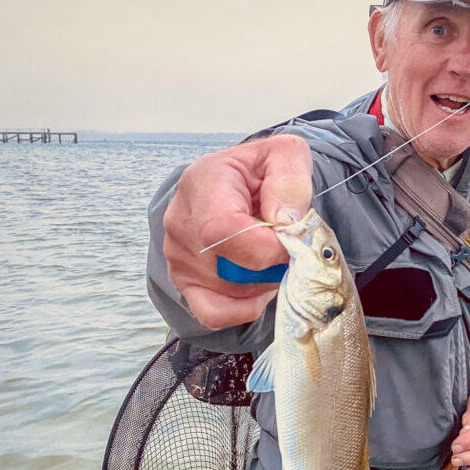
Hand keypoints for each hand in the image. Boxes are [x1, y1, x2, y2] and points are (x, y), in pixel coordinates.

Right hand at [163, 134, 312, 329]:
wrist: (239, 187)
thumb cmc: (262, 173)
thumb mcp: (286, 156)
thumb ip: (291, 181)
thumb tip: (284, 222)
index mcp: (203, 182)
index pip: (221, 229)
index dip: (265, 246)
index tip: (289, 241)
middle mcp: (181, 221)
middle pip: (230, 267)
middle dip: (271, 264)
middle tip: (284, 246)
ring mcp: (178, 255)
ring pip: (231, 292)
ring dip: (263, 282)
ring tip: (267, 254)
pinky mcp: (184, 283)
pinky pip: (215, 314)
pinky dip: (245, 306)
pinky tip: (257, 284)